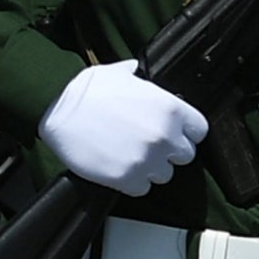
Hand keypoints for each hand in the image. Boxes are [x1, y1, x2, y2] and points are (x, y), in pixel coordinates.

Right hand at [37, 60, 204, 196]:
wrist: (58, 110)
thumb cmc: (87, 90)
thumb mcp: (121, 74)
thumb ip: (139, 77)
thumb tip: (138, 70)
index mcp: (169, 108)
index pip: (200, 130)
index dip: (187, 132)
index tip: (177, 132)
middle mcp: (164, 136)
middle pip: (185, 155)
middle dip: (169, 151)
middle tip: (149, 143)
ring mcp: (147, 160)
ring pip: (164, 175)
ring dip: (151, 167)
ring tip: (131, 154)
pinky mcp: (127, 179)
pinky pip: (142, 188)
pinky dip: (133, 181)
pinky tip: (120, 165)